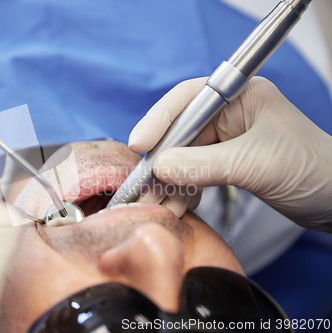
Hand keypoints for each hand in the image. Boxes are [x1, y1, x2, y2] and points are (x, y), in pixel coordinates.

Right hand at [128, 77, 331, 229]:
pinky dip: (184, 190)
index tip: (139, 145)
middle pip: (180, 132)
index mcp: (241, 97)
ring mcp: (227, 140)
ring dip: (168, 182)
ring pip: (183, 157)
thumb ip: (202, 165)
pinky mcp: (226, 163)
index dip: (159, 120)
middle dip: (160, 161)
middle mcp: (230, 115)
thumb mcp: (253, 164)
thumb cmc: (312, 170)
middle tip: (141, 186)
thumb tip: (160, 168)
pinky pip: (194, 173)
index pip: (188, 100)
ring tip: (157, 205)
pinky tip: (179, 207)